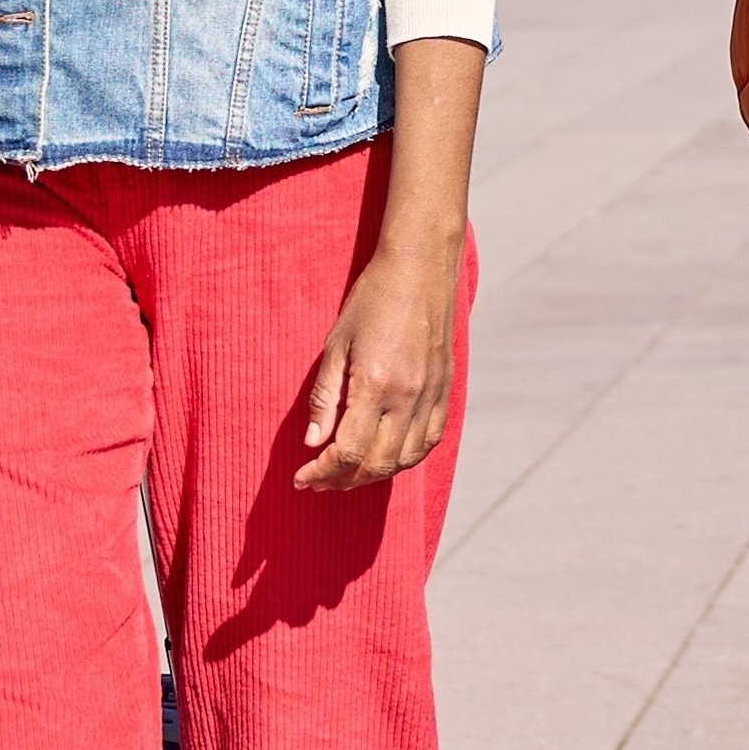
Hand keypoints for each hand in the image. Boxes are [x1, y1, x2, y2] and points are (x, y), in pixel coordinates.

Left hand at [293, 237, 463, 494]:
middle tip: (320, 480)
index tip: (302, 476)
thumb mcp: (335, 344)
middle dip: (344, 480)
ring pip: (405, 459)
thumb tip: (313, 442)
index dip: (322, 471)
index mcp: (376, 384)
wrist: (420, 269)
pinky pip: (429, 441)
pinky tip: (386, 457)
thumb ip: (325, 398)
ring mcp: (432, 395)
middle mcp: (409, 396)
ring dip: (374, 475)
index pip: (349, 451)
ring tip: (348, 474)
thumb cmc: (372, 300)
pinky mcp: (446, 391)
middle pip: (378, 464)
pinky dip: (406, 459)